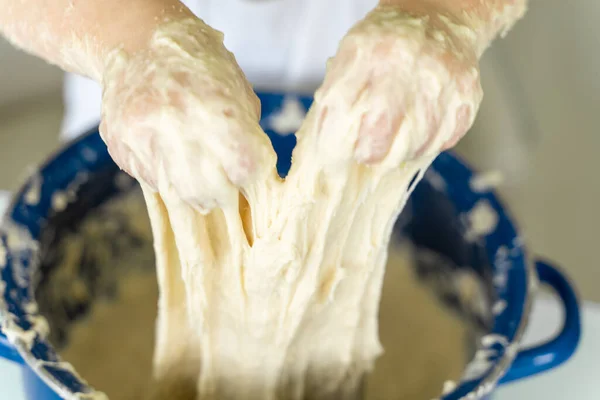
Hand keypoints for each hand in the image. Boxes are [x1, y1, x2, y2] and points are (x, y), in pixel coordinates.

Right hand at [100, 18, 275, 212]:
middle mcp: (175, 124)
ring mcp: (141, 136)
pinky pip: (150, 179)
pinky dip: (165, 175)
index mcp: (214, 108)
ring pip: (175, 192)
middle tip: (223, 183)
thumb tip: (252, 179)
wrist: (140, 40)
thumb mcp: (238, 92)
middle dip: (220, 193)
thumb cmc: (201, 66)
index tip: (247, 170)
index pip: (243, 169)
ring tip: (196, 166)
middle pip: (207, 192)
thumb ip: (247, 135)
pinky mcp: (119, 145)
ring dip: (191, 189)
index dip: (249, 175)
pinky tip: (167, 151)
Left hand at [310, 6, 482, 166]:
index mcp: (368, 54)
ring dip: (400, 151)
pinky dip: (427, 144)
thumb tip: (328, 147)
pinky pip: (443, 141)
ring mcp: (441, 81)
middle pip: (379, 135)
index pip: (342, 113)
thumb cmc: (386, 46)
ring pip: (413, 146)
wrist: (439, 19)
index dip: (334, 143)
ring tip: (395, 137)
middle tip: (367, 151)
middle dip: (369, 153)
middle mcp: (406, 65)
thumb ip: (334, 95)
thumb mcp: (350, 56)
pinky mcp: (467, 96)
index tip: (335, 152)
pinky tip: (420, 129)